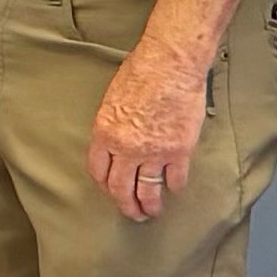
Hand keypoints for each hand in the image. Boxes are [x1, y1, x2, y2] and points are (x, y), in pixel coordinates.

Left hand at [86, 37, 209, 222]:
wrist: (171, 63)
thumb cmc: (142, 71)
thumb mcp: (113, 99)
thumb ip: (113, 126)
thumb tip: (117, 144)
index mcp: (105, 133)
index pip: (98, 170)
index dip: (104, 185)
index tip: (110, 190)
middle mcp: (126, 148)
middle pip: (120, 188)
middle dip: (125, 204)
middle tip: (132, 212)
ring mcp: (154, 152)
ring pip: (148, 190)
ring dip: (149, 205)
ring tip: (151, 212)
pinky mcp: (179, 150)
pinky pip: (175, 179)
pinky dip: (174, 186)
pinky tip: (174, 188)